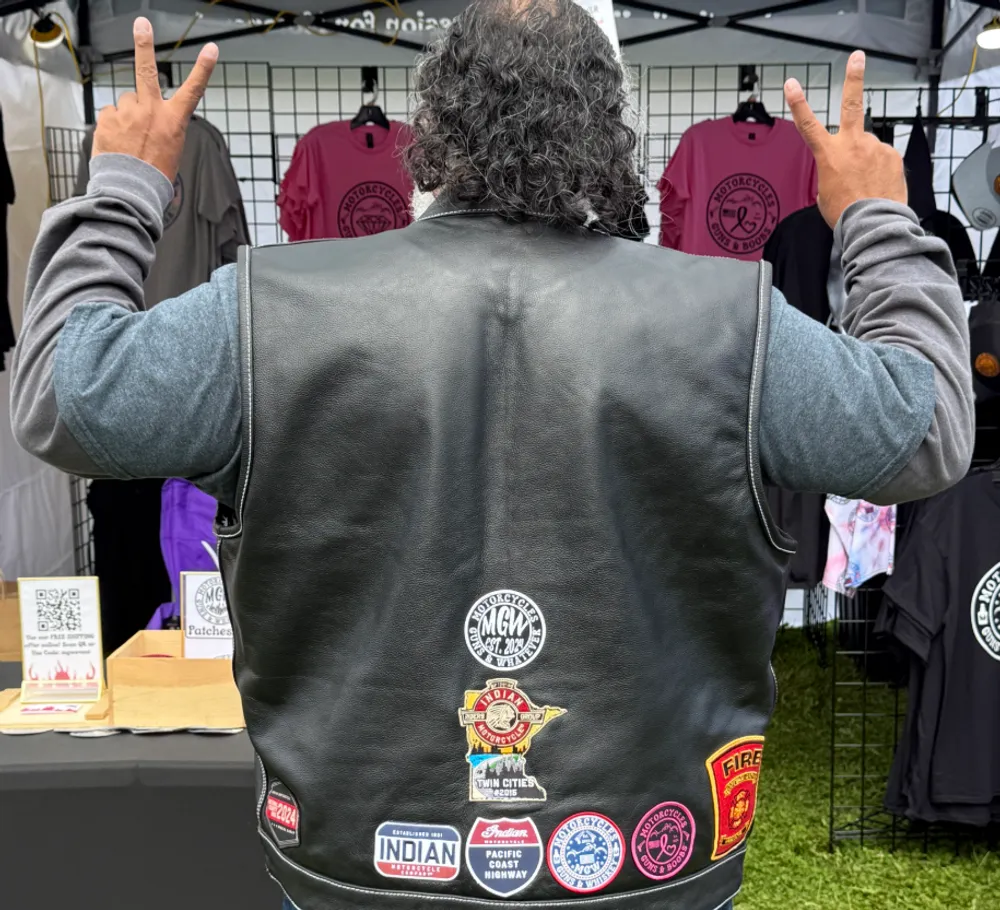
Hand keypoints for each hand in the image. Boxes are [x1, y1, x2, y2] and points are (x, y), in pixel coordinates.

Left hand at [91, 17, 218, 181]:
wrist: (131, 190)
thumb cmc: (155, 176)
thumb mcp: (171, 150)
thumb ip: (162, 126)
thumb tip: (145, 117)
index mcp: (172, 121)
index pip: (193, 90)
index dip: (203, 69)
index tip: (211, 50)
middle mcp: (150, 111)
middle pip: (147, 70)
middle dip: (144, 44)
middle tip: (141, 24)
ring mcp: (126, 113)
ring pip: (125, 103)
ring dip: (126, 115)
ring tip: (128, 139)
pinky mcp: (106, 119)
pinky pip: (109, 116)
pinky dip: (112, 126)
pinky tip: (117, 142)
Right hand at [784, 51, 906, 228]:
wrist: (873, 222)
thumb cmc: (846, 213)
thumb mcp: (824, 195)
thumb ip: (831, 174)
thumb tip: (844, 169)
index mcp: (829, 154)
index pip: (808, 124)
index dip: (798, 103)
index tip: (792, 84)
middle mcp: (852, 144)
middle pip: (851, 104)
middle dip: (853, 77)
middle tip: (857, 57)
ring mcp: (874, 147)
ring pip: (869, 148)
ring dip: (868, 162)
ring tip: (867, 185)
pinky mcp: (892, 155)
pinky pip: (883, 159)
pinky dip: (881, 171)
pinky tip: (878, 185)